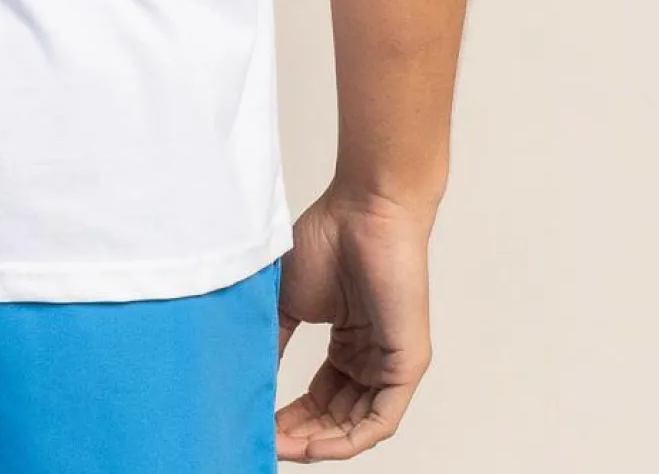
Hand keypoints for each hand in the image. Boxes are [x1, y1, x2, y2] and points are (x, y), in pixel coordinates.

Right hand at [275, 189, 434, 459]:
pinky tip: (315, 445)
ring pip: (356, 426)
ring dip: (319, 443)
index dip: (289, 419)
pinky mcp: (407, 366)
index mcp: (348, 345)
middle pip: (335, 418)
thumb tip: (250, 379)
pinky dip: (347, 440)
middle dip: (300, 436)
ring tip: (281, 446)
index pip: (319, 399)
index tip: (258, 425)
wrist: (363, 212)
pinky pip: (380, 420)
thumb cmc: (329, 241)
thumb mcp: (289, 301)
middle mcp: (370, 360)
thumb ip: (274, 342)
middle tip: (265, 442)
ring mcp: (390, 365)